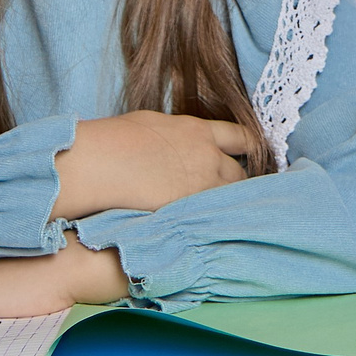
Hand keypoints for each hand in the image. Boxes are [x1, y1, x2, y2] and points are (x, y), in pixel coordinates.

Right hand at [53, 110, 253, 218]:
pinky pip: (215, 218)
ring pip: (232, 198)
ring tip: (232, 217)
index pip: (241, 137)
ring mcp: (201, 185)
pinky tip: (217, 231)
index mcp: (198, 131)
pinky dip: (217, 222)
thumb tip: (176, 140)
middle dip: (240, 183)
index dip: (250, 148)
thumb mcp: (154, 124)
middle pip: (240, 173)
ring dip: (231, 205)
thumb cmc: (116, 138)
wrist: (102, 161)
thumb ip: (176, 134)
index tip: (254, 156)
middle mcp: (207, 156)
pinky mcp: (190, 211)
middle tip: (239, 195)